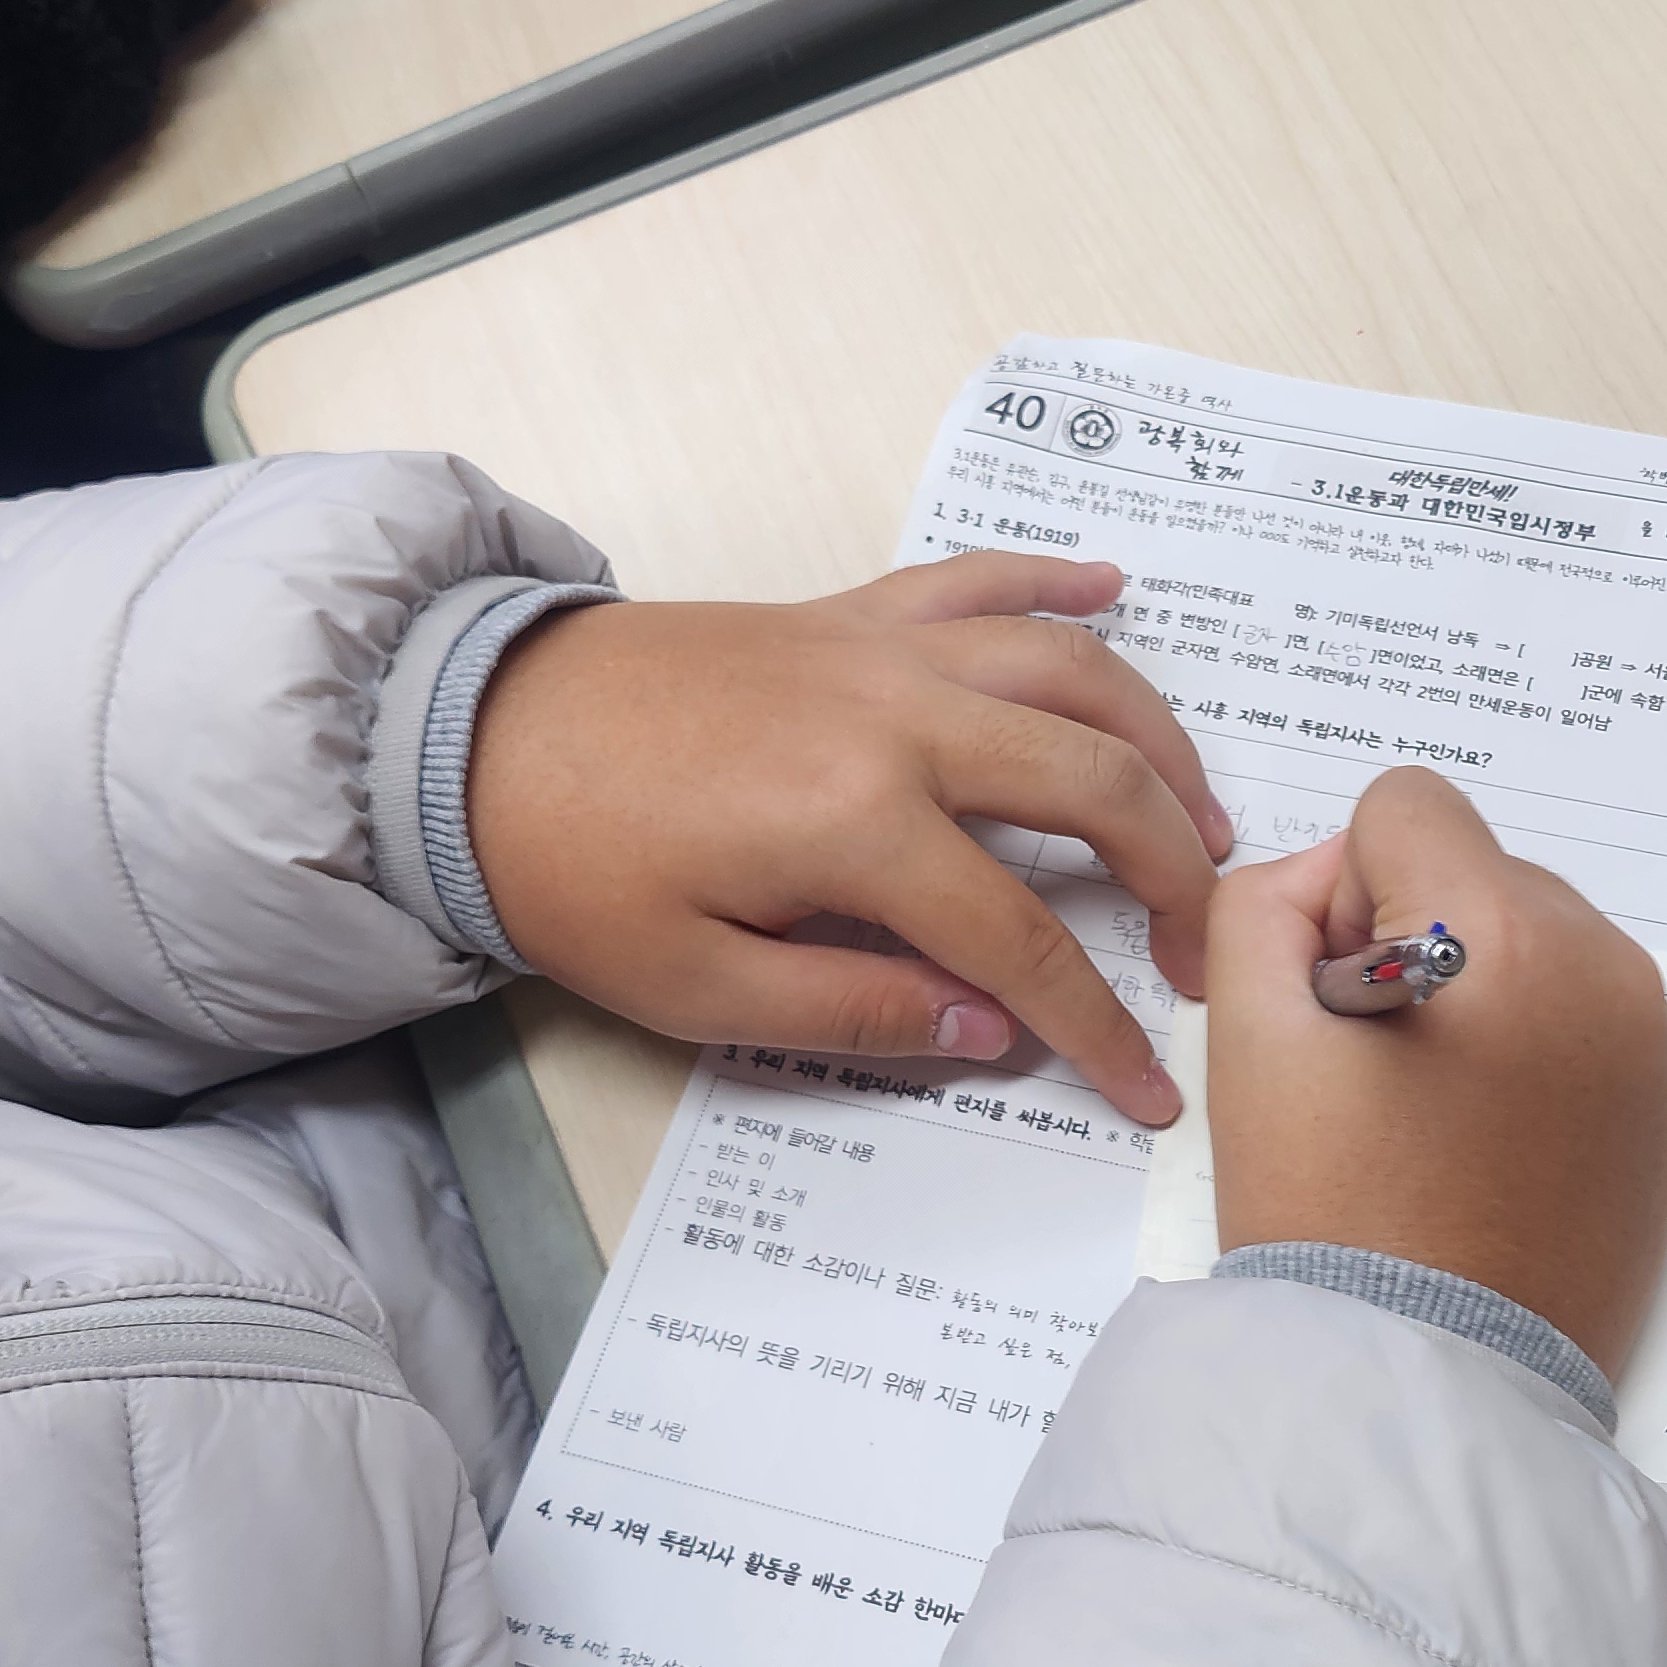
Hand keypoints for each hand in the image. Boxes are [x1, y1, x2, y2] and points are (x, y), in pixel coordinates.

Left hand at [467, 553, 1229, 1124]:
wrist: (464, 734)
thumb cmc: (569, 870)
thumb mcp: (695, 987)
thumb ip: (855, 1012)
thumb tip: (987, 1026)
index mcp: (857, 824)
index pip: (1024, 943)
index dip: (1099, 1026)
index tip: (1148, 1088)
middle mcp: (897, 717)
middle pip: (1096, 786)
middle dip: (1174, 877)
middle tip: (1200, 949)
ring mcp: (879, 649)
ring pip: (1073, 671)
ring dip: (1158, 738)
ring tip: (1202, 814)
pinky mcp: (847, 609)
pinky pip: (980, 578)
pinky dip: (1057, 579)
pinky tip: (1119, 590)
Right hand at [1207, 768, 1666, 1374]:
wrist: (1428, 1381)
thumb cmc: (1329, 1217)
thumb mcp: (1247, 1037)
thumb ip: (1262, 904)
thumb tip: (1326, 880)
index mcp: (1501, 931)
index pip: (1405, 807)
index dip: (1339, 894)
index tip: (1334, 1001)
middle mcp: (1604, 962)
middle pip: (1477, 868)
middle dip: (1413, 937)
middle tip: (1377, 1073)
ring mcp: (1653, 1034)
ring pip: (1537, 936)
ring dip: (1480, 986)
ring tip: (1435, 1114)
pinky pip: (1590, 1011)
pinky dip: (1537, 1045)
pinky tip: (1491, 1140)